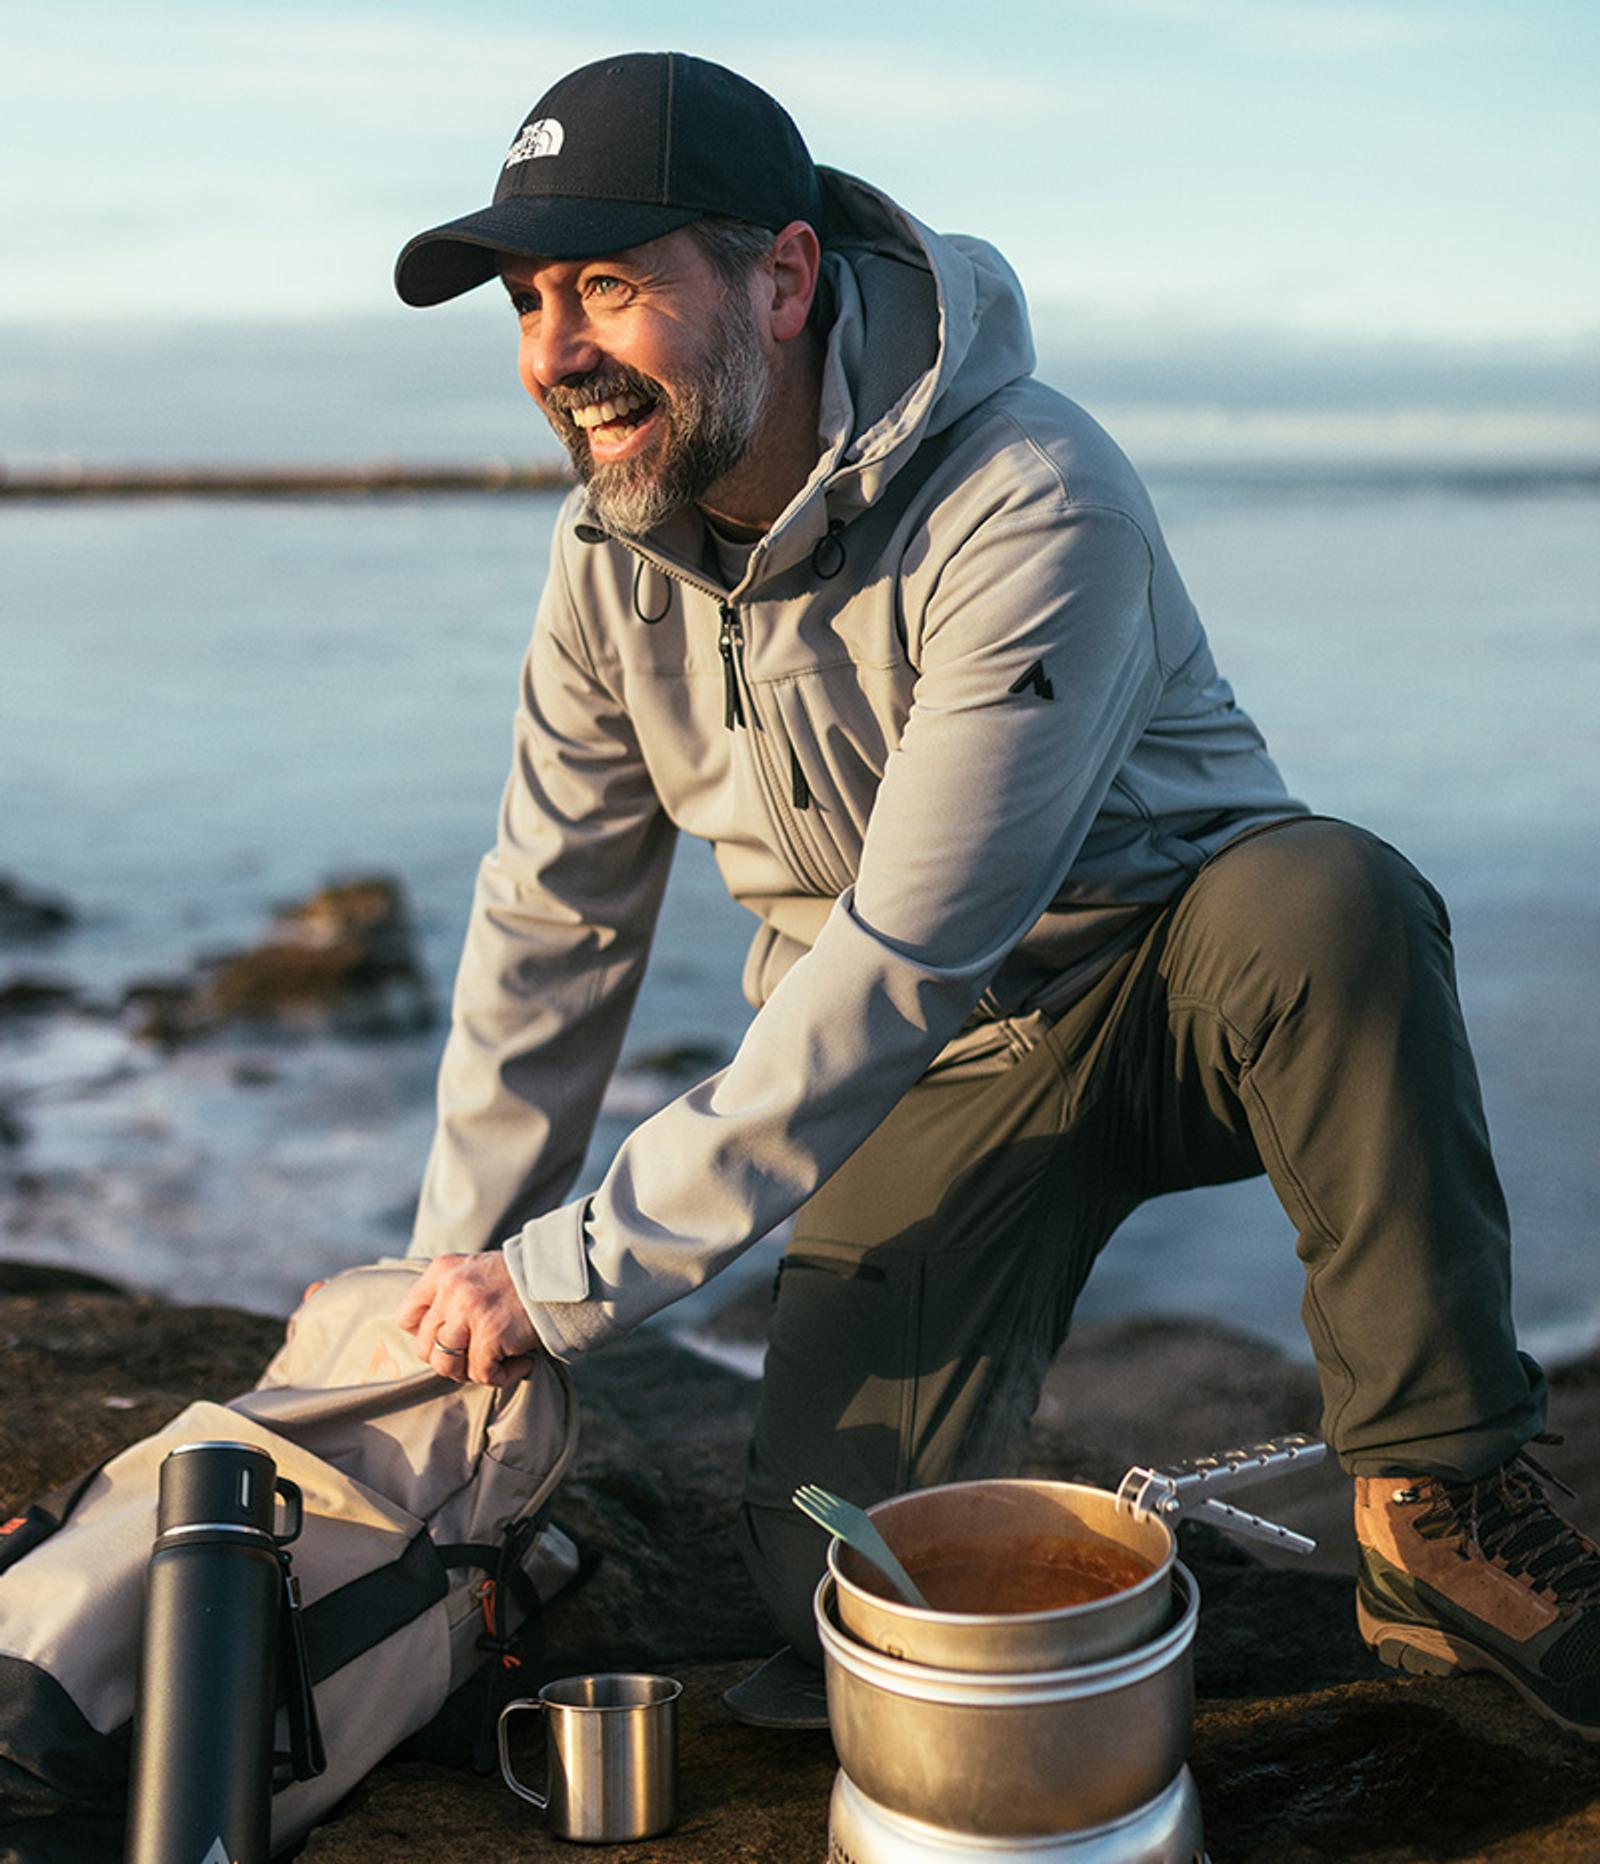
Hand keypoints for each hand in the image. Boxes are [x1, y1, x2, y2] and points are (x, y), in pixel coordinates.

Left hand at [395, 1253, 539, 1386]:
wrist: (560, 1274)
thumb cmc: (518, 1278)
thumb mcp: (474, 1271)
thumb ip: (450, 1295)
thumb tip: (433, 1339)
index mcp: (442, 1271)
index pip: (406, 1317)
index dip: (425, 1335)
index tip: (450, 1338)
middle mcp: (451, 1289)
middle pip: (423, 1347)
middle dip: (448, 1359)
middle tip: (476, 1355)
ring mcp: (469, 1311)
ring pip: (445, 1365)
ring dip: (469, 1371)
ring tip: (493, 1362)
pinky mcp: (492, 1333)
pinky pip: (481, 1374)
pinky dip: (501, 1376)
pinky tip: (521, 1362)